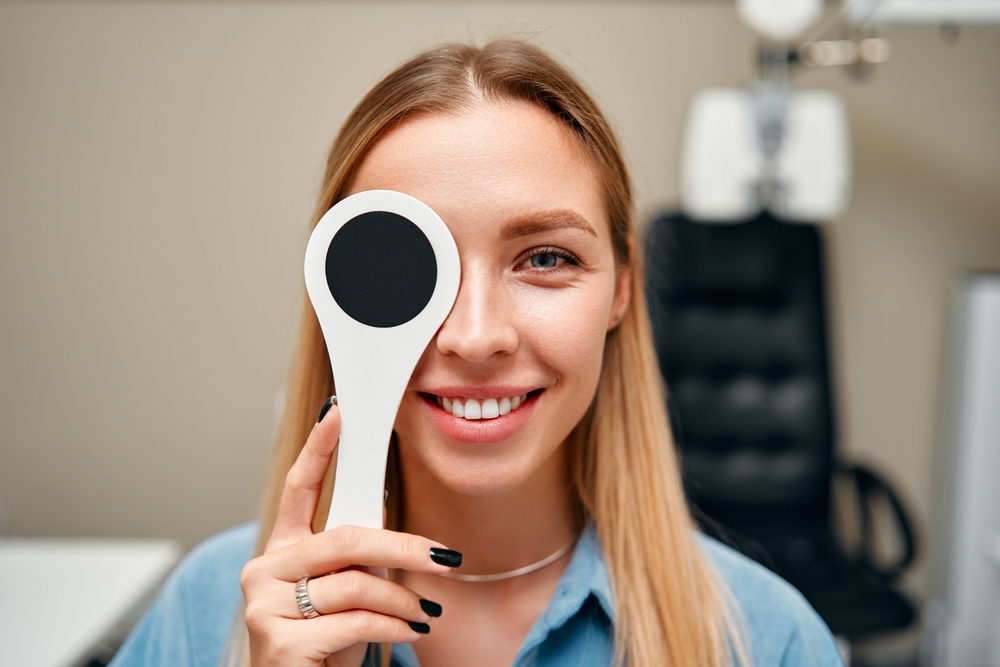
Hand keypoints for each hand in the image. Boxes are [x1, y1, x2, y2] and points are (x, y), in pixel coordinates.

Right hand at [240, 401, 458, 665]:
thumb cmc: (322, 648)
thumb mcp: (340, 598)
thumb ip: (354, 562)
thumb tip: (395, 528)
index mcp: (280, 554)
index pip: (299, 490)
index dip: (319, 449)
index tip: (340, 413)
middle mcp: (263, 572)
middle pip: (345, 538)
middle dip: (404, 548)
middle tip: (445, 558)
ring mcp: (264, 606)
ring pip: (356, 583)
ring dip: (403, 601)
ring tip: (425, 614)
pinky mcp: (279, 641)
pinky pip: (355, 621)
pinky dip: (393, 627)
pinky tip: (408, 634)